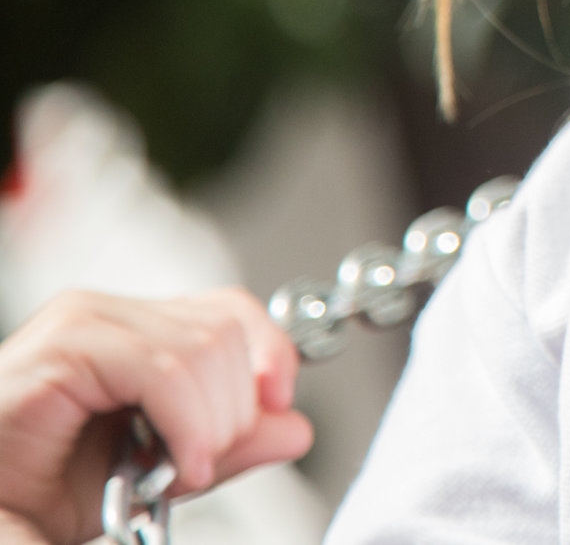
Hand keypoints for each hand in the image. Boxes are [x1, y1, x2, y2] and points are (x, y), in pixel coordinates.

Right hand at [0, 288, 311, 544]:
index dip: (270, 356)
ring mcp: (83, 323)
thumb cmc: (41, 490)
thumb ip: (225, 445)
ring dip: (212, 424)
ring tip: (181, 470)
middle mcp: (107, 315)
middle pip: (226, 330)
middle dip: (235, 408)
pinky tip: (179, 465)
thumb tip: (295, 428)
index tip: (277, 408)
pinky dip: (188, 424)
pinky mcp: (63, 348)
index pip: (230, 312)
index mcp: (132, 331)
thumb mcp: (156, 470)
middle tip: (202, 462)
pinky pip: (162, 370)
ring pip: (203, 348)